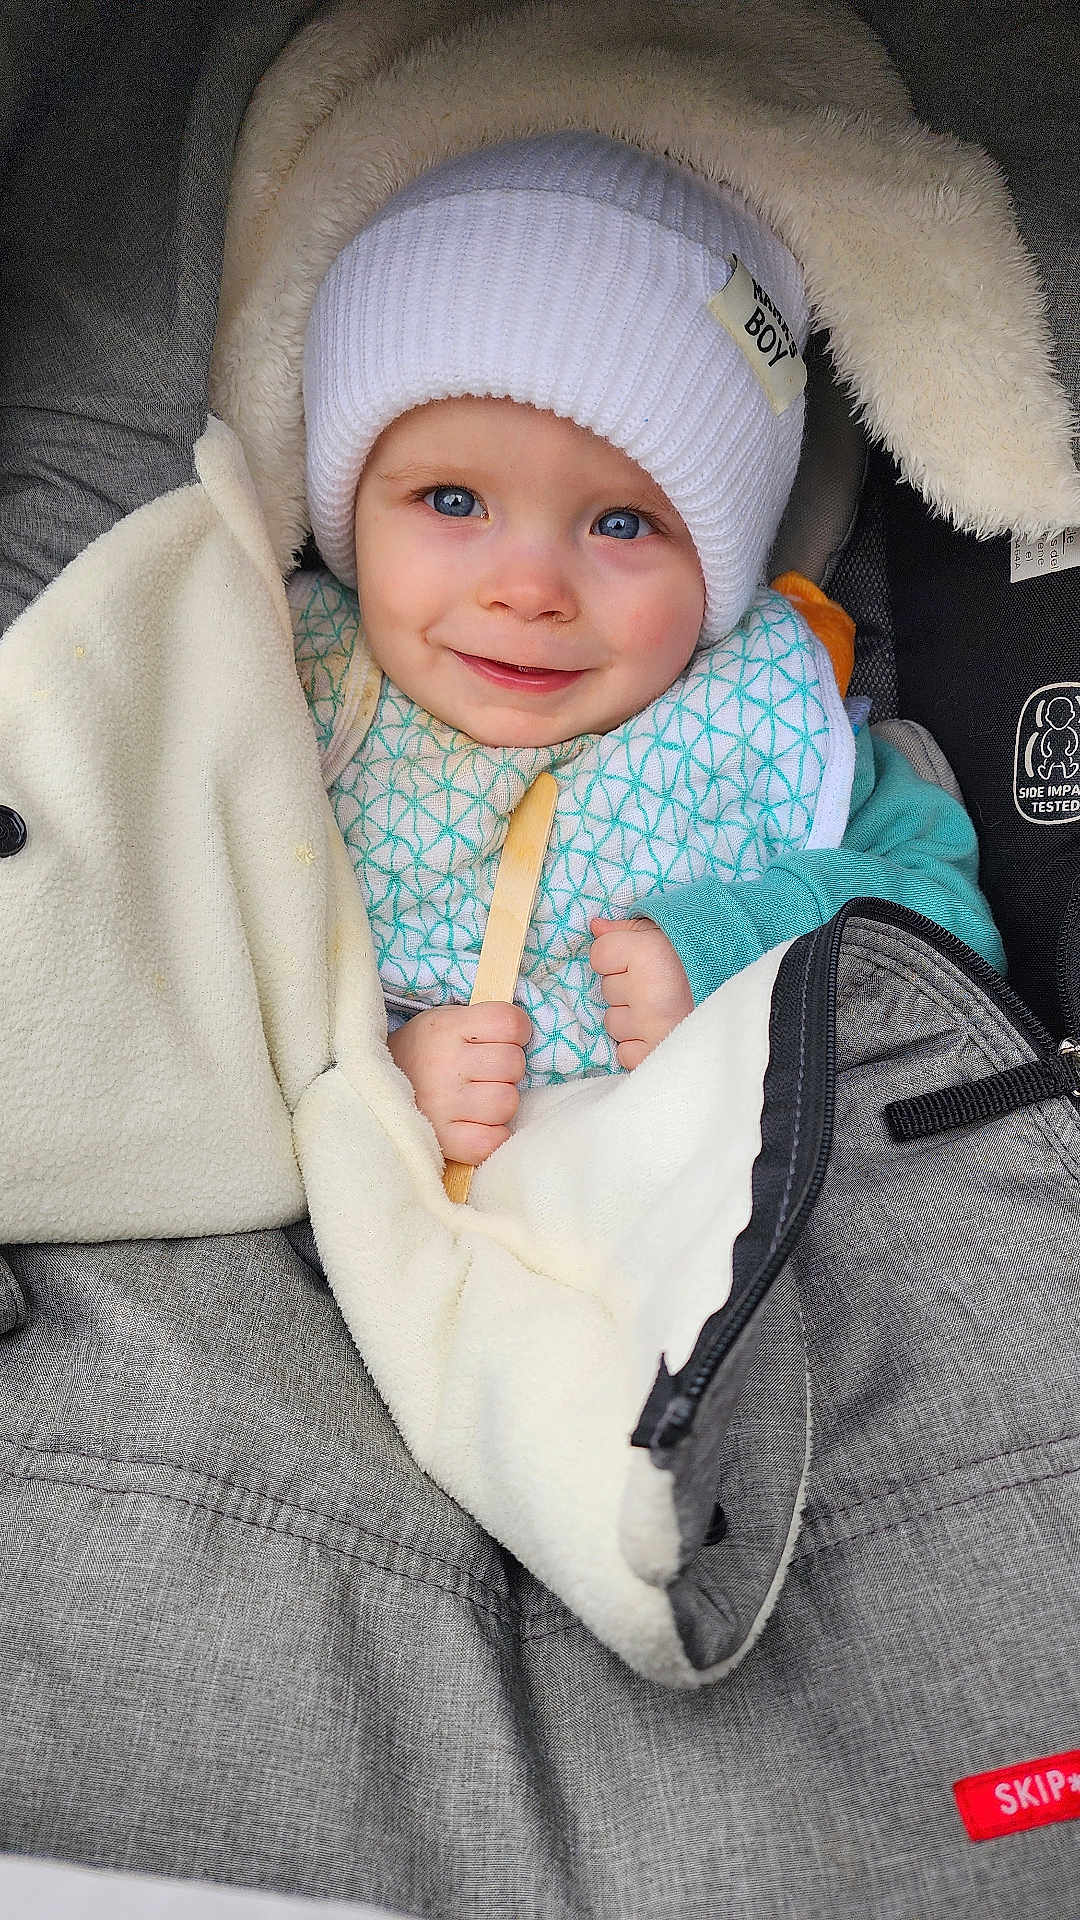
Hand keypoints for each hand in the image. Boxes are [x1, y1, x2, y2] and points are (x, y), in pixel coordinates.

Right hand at [387, 1001, 530, 1165]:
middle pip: (514, 1064)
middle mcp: (443, 1064)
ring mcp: (442, 1104)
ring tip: (476, 1100)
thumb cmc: (420, 1055)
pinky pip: (492, 1142)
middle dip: (505, 1070)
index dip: (516, 1032)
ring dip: (499, 1104)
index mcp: (445, 1028)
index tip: (500, 1040)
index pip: (511, 1023)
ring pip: (507, 1103)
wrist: (367, 1090)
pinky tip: (476, 1126)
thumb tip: (528, 1032)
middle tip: (482, 1073)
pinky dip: (492, 1136)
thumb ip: (482, 1022)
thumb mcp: (442, 1022)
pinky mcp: (443, 1141)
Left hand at [588, 918, 692, 1069]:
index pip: (599, 955)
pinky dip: (639, 1046)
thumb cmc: (703, 959)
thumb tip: (596, 928)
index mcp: (648, 955)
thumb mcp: (666, 932)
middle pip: (606, 990)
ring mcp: (652, 1028)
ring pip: (614, 1024)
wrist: (746, 998)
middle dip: (627, 988)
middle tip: (661, 985)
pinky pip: (626, 1053)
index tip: (644, 958)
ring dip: (632, 1018)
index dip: (617, 955)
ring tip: (664, 1008)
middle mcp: (648, 993)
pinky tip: (662, 1031)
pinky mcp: (658, 1055)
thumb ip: (627, 929)